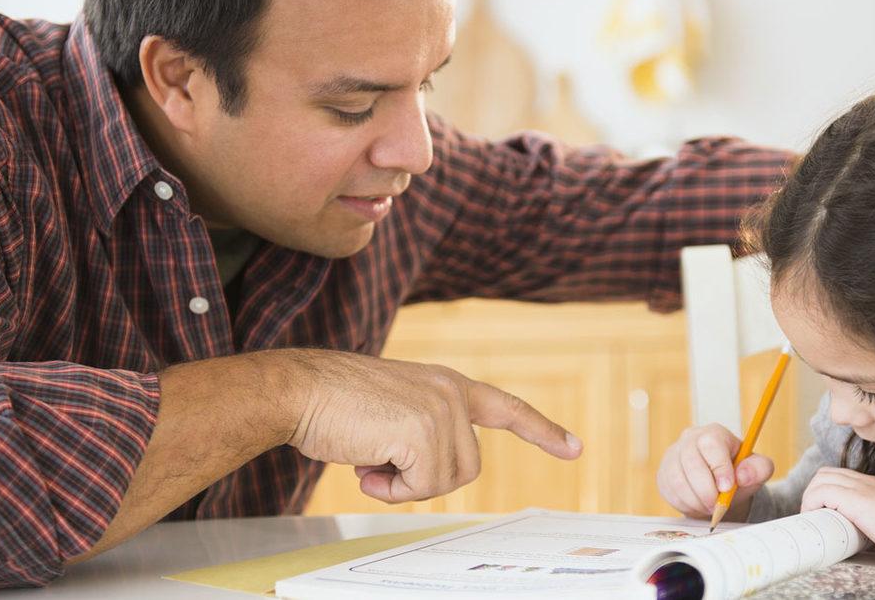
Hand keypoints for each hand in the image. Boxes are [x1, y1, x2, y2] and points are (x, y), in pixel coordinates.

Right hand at [281, 349, 582, 502]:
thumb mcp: (393, 411)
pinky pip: (422, 487)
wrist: (300, 391)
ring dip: (404, 483)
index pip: (505, 408)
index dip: (541, 430)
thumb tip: (430, 470)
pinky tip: (365, 464)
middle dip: (423, 478)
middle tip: (381, 460)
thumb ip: (423, 431)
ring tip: (371, 457)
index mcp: (447, 385)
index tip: (574, 447)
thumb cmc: (334, 405)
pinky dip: (392, 489)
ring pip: (446, 480)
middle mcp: (451, 393)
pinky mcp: (424, 430)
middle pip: (466, 468)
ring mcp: (441, 410)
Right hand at [656, 423, 773, 519]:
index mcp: (714, 433)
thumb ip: (759, 469)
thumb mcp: (757, 469)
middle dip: (706, 490)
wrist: (720, 485)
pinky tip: (697, 504)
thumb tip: (743, 475)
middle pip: (691, 462)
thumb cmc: (738, 474)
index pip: (711, 443)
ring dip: (696, 500)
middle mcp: (690, 439)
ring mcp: (674, 455)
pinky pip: (669, 490)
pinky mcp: (663, 472)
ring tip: (708, 506)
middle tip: (717, 505)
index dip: (719, 467)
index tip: (727, 488)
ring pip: (678, 479)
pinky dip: (685, 503)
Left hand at [800, 467, 874, 558]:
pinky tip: (815, 518)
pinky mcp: (856, 499)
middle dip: (813, 492)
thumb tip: (869, 540)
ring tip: (813, 518)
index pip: (843, 476)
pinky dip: (811, 503)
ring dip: (810, 497)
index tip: (823, 511)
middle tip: (814, 514)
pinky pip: (821, 492)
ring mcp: (862, 488)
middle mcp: (868, 482)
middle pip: (827, 473)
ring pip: (821, 479)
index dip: (827, 490)